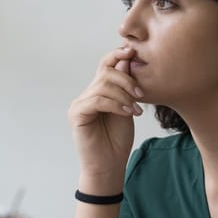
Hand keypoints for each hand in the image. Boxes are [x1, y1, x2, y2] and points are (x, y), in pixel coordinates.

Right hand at [67, 46, 142, 188]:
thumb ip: (125, 86)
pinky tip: (128, 113)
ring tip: (135, 109)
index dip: (117, 55)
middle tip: (140, 94)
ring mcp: (79, 104)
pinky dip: (115, 104)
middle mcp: (86, 95)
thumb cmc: (118, 140)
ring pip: (102, 85)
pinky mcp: (77, 115)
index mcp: (97, 91)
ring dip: (123, 95)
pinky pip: (97, 100)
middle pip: (105, 72)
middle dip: (126, 79)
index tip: (133, 51)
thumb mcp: (127, 108)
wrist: (109, 166)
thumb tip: (128, 59)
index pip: (105, 65)